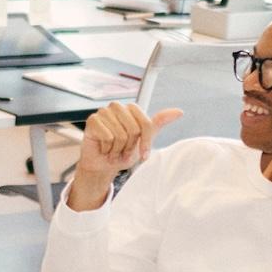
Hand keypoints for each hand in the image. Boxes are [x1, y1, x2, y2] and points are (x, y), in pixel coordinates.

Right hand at [68, 103, 182, 209]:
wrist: (103, 165)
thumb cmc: (123, 151)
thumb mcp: (144, 139)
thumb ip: (158, 124)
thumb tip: (179, 111)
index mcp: (131, 109)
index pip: (145, 124)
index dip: (146, 142)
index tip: (143, 154)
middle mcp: (117, 107)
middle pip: (133, 129)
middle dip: (130, 147)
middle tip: (123, 152)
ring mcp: (104, 112)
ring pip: (120, 135)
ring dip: (118, 150)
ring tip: (113, 151)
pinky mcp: (92, 120)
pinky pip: (107, 137)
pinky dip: (107, 149)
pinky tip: (104, 149)